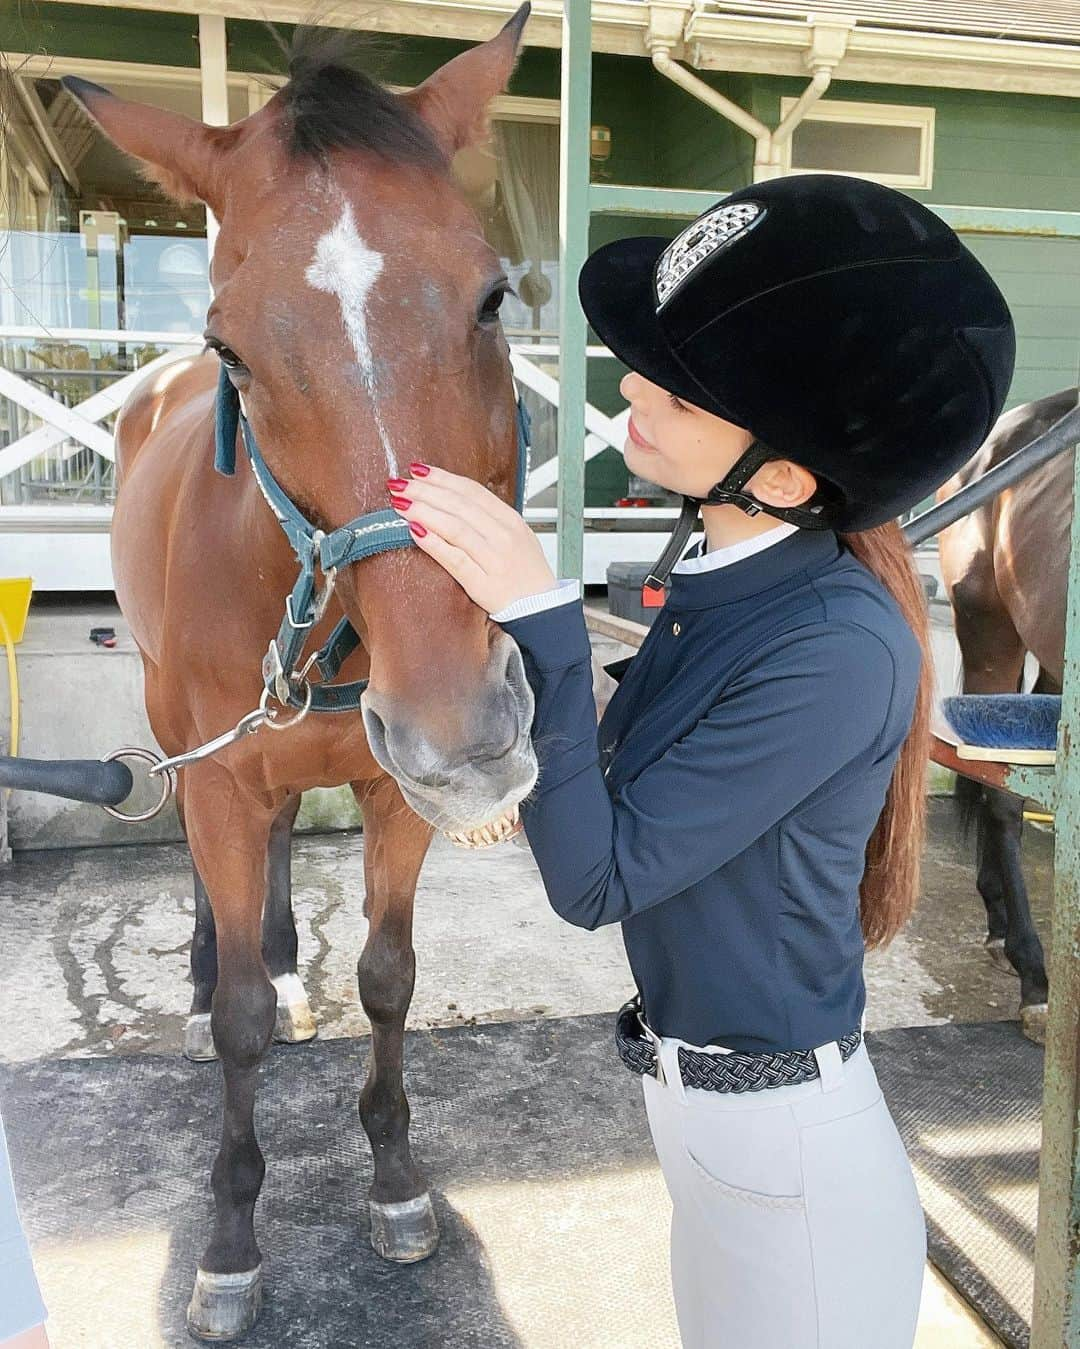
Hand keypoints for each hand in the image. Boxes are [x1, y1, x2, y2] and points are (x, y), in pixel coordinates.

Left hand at [386, 462, 557, 615]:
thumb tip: (453, 498)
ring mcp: (493, 559)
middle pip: (459, 506)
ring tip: (401, 504)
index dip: (442, 478)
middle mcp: (503, 536)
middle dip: (425, 492)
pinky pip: (454, 559)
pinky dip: (434, 544)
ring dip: (424, 512)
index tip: (418, 471)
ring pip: (455, 528)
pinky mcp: (482, 583)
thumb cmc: (525, 573)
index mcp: (510, 520)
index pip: (472, 491)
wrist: (542, 608)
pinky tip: (415, 532)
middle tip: (400, 485)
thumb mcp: (516, 535)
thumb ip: (489, 517)